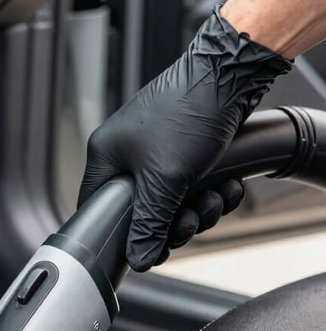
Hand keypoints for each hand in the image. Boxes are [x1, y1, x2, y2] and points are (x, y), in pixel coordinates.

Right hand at [79, 7, 290, 271]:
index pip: (97, 207)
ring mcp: (156, 149)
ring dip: (199, 209)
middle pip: (142, 212)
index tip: (145, 247)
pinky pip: (192, 186)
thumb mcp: (166, 179)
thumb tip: (140, 258)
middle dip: (173, 223)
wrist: (233, 71)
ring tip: (216, 198)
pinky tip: (228, 186)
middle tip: (191, 221)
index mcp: (107, 156)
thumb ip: (149, 224)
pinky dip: (212, 192)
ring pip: (171, 202)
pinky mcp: (184, 147)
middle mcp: (127, 152)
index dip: (120, 233)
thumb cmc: (190, 110)